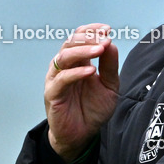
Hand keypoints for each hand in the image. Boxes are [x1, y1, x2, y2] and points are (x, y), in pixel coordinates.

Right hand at [45, 23, 119, 162]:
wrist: (83, 134)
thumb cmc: (93, 108)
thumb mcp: (109, 85)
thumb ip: (110, 65)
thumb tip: (111, 42)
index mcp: (78, 62)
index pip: (79, 38)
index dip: (91, 31)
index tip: (107, 29)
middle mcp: (65, 67)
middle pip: (70, 44)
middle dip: (88, 38)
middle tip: (104, 38)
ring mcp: (57, 80)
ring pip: (63, 57)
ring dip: (83, 51)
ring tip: (100, 49)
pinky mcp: (52, 94)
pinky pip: (61, 80)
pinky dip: (76, 73)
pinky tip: (91, 71)